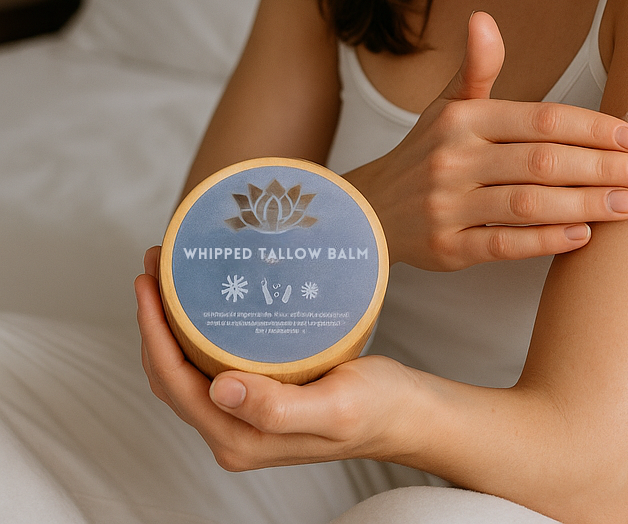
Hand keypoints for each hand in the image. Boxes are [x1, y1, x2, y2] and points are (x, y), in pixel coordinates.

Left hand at [135, 246, 411, 469]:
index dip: (153, 332)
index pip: (175, 382)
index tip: (149, 283)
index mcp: (240, 438)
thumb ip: (278, 408)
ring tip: (172, 273)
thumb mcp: (335, 406)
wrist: (406, 412)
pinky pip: (212, 361)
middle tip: (156, 264)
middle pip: (171, 373)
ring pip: (188, 366)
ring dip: (171, 322)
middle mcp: (233, 429)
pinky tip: (208, 298)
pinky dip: (198, 329)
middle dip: (154, 320)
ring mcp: (244, 414)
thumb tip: (220, 390)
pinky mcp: (259, 395)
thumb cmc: (378, 408)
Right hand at [347, 12, 627, 270]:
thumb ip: (476, 67)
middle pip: (543, 162)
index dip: (593, 128)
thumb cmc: (426, 153)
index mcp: (464, 120)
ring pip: (529, 204)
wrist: (370, 211)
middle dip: (603, 168)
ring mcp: (450, 206)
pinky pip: (504, 245)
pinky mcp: (448, 248)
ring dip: (586, 205)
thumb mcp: (447, 106)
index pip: (541, 119)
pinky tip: (583, 236)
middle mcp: (455, 160)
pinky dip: (546, 241)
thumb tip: (483, 17)